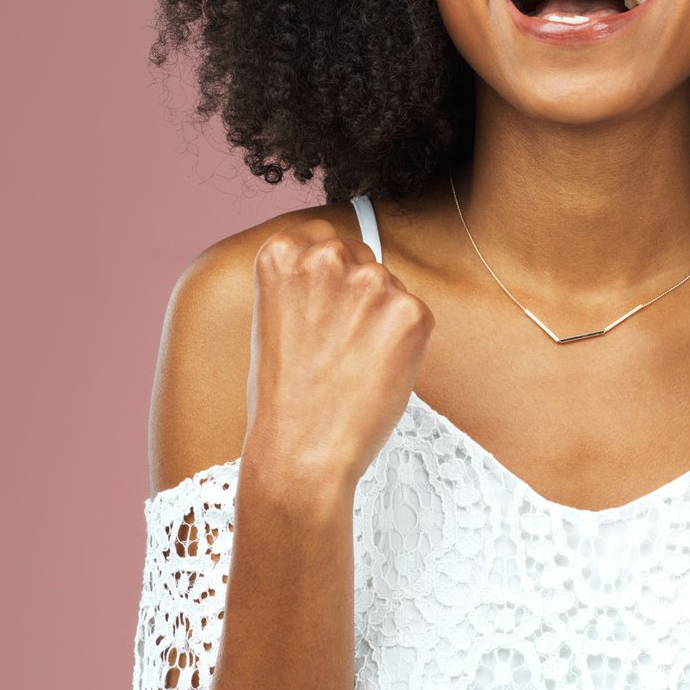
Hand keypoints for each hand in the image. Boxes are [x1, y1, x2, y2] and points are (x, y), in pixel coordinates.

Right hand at [242, 217, 434, 496]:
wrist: (300, 452)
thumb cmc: (282, 397)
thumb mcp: (272, 319)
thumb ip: (304, 283)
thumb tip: (346, 271)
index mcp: (280, 251)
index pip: (320, 237)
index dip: (326, 277)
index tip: (322, 306)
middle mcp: (326, 255)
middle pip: (359, 256)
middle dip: (356, 293)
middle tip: (338, 347)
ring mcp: (371, 281)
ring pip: (390, 287)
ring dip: (382, 319)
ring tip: (353, 367)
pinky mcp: (410, 311)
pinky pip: (416, 316)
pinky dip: (405, 345)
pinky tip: (376, 374)